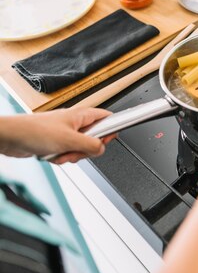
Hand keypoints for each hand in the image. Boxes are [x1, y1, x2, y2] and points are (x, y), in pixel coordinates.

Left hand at [0, 107, 116, 163]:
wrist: (12, 137)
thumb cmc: (35, 131)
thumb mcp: (70, 140)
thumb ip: (91, 145)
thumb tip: (102, 148)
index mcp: (81, 115)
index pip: (106, 118)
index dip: (109, 130)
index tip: (106, 141)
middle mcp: (75, 123)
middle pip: (94, 139)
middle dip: (85, 150)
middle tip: (75, 150)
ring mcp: (66, 133)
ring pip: (80, 149)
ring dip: (71, 155)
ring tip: (60, 152)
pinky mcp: (57, 142)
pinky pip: (67, 153)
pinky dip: (62, 157)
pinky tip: (52, 155)